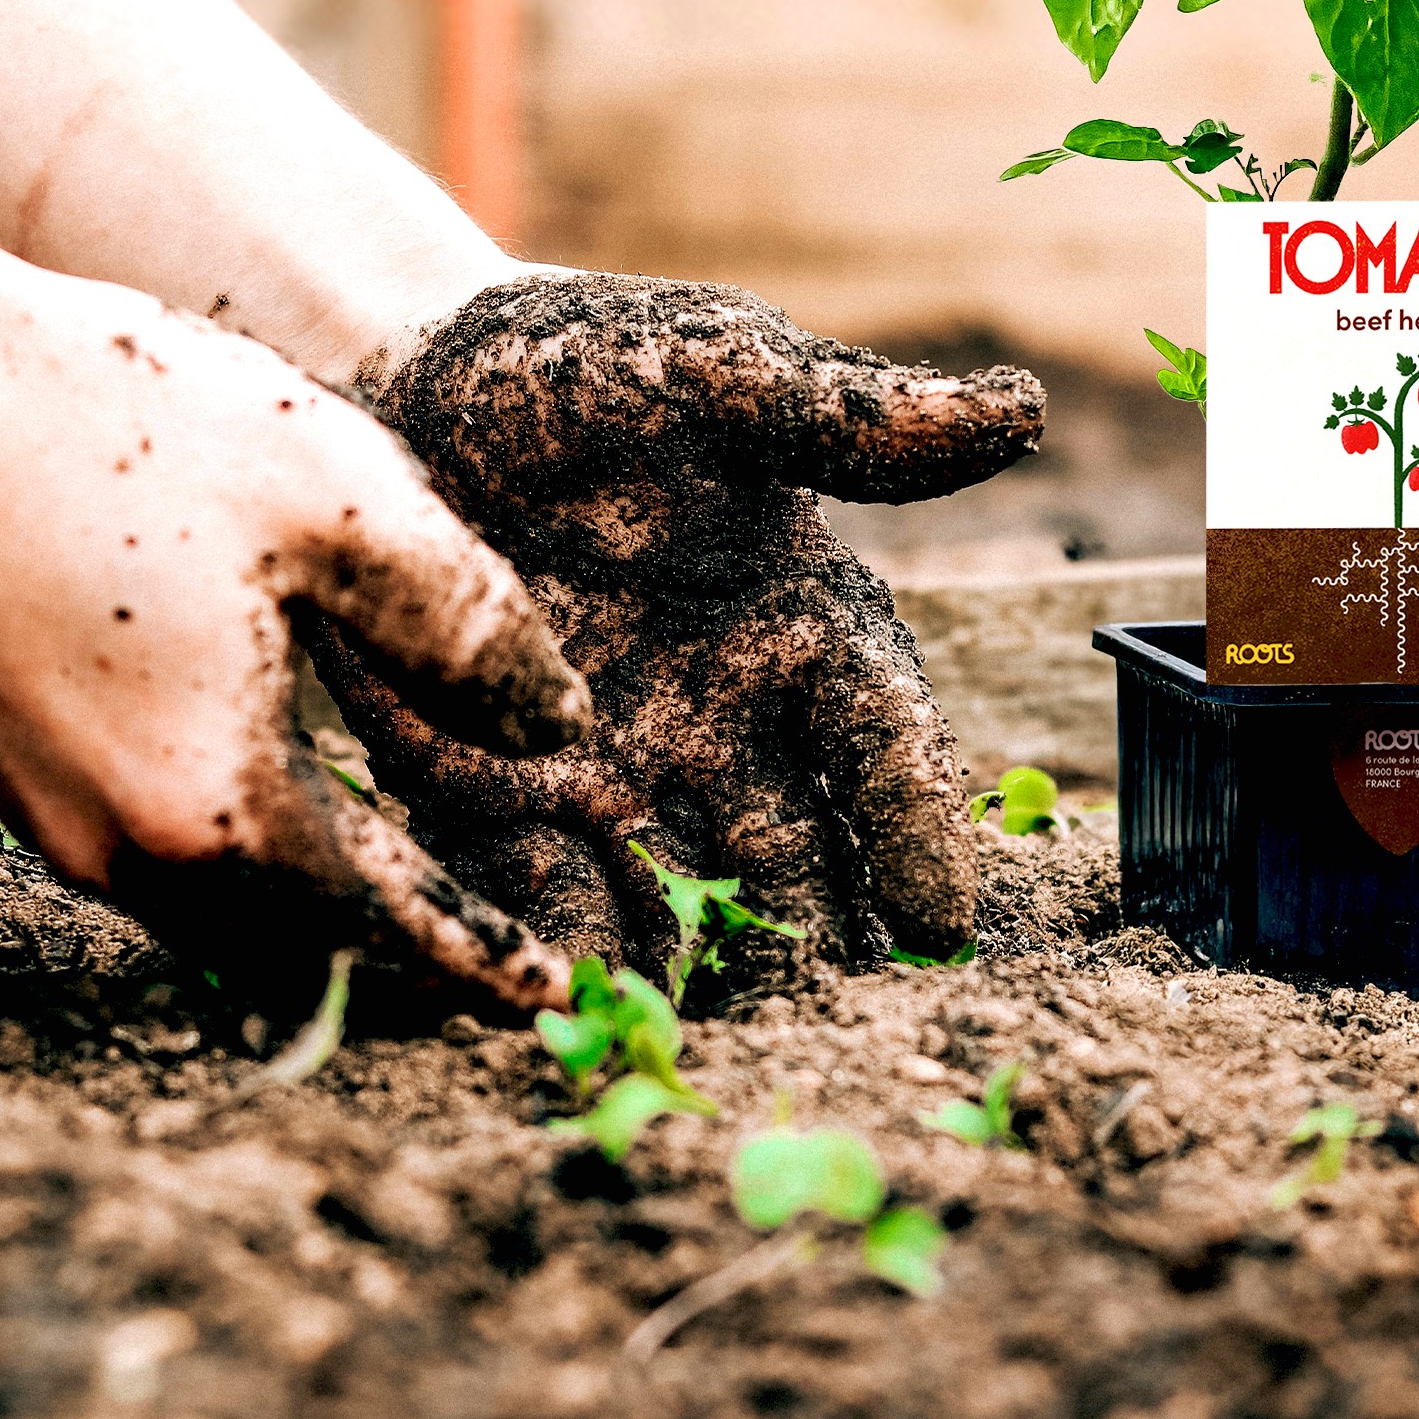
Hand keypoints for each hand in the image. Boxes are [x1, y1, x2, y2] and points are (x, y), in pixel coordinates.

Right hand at [0, 277, 590, 1015]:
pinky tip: (297, 807)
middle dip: (404, 967)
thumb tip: (558, 731)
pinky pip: (160, 864)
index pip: (388, 929)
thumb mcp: (346, 504)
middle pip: (297, 959)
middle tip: (504, 960)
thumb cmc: (118, 426)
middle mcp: (122, 848)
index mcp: (219, 806)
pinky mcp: (14, 768)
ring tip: (419, 892)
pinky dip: (248, 866)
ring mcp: (51, 817)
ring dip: (320, 922)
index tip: (567, 993)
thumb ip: (468, 633)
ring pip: (220, 923)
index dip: (485, 962)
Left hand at [336, 275, 1047, 971]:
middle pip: (800, 859)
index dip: (916, 831)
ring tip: (712, 1050)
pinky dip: (566, 959)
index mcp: (807, 629)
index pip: (885, 747)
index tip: (941, 923)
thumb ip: (844, 415)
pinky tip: (574, 1015)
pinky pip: (544, 901)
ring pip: (685, 904)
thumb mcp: (713, 371)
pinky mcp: (500, 801)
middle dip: (821, 946)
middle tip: (836, 1029)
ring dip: (703, 977)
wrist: (397, 382)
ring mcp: (620, 774)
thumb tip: (1020, 411)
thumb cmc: (580, 368)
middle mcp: (731, 725)